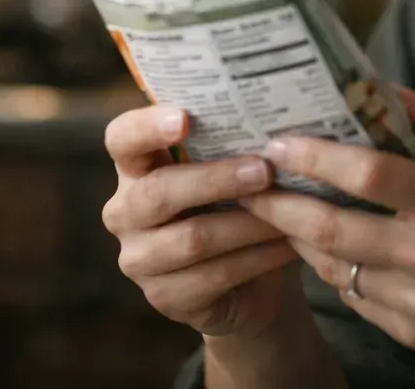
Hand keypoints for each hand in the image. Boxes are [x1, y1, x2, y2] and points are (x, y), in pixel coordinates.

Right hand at [101, 105, 299, 338]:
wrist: (249, 283)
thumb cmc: (240, 207)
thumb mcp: (234, 170)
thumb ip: (237, 144)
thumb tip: (277, 116)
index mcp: (137, 168)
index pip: (122, 139)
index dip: (147, 128)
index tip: (185, 119)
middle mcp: (125, 212)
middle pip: (158, 191)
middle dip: (217, 179)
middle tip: (266, 170)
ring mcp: (139, 258)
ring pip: (192, 238)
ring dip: (249, 224)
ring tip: (292, 211)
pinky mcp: (163, 297)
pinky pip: (214, 275)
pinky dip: (258, 258)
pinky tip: (289, 245)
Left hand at [242, 88, 414, 372]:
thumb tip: (391, 89)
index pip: (371, 175)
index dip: (318, 156)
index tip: (281, 141)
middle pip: (334, 227)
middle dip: (282, 203)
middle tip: (250, 181)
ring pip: (335, 265)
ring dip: (298, 236)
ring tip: (275, 207)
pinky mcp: (411, 331)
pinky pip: (355, 295)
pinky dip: (333, 267)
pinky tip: (323, 244)